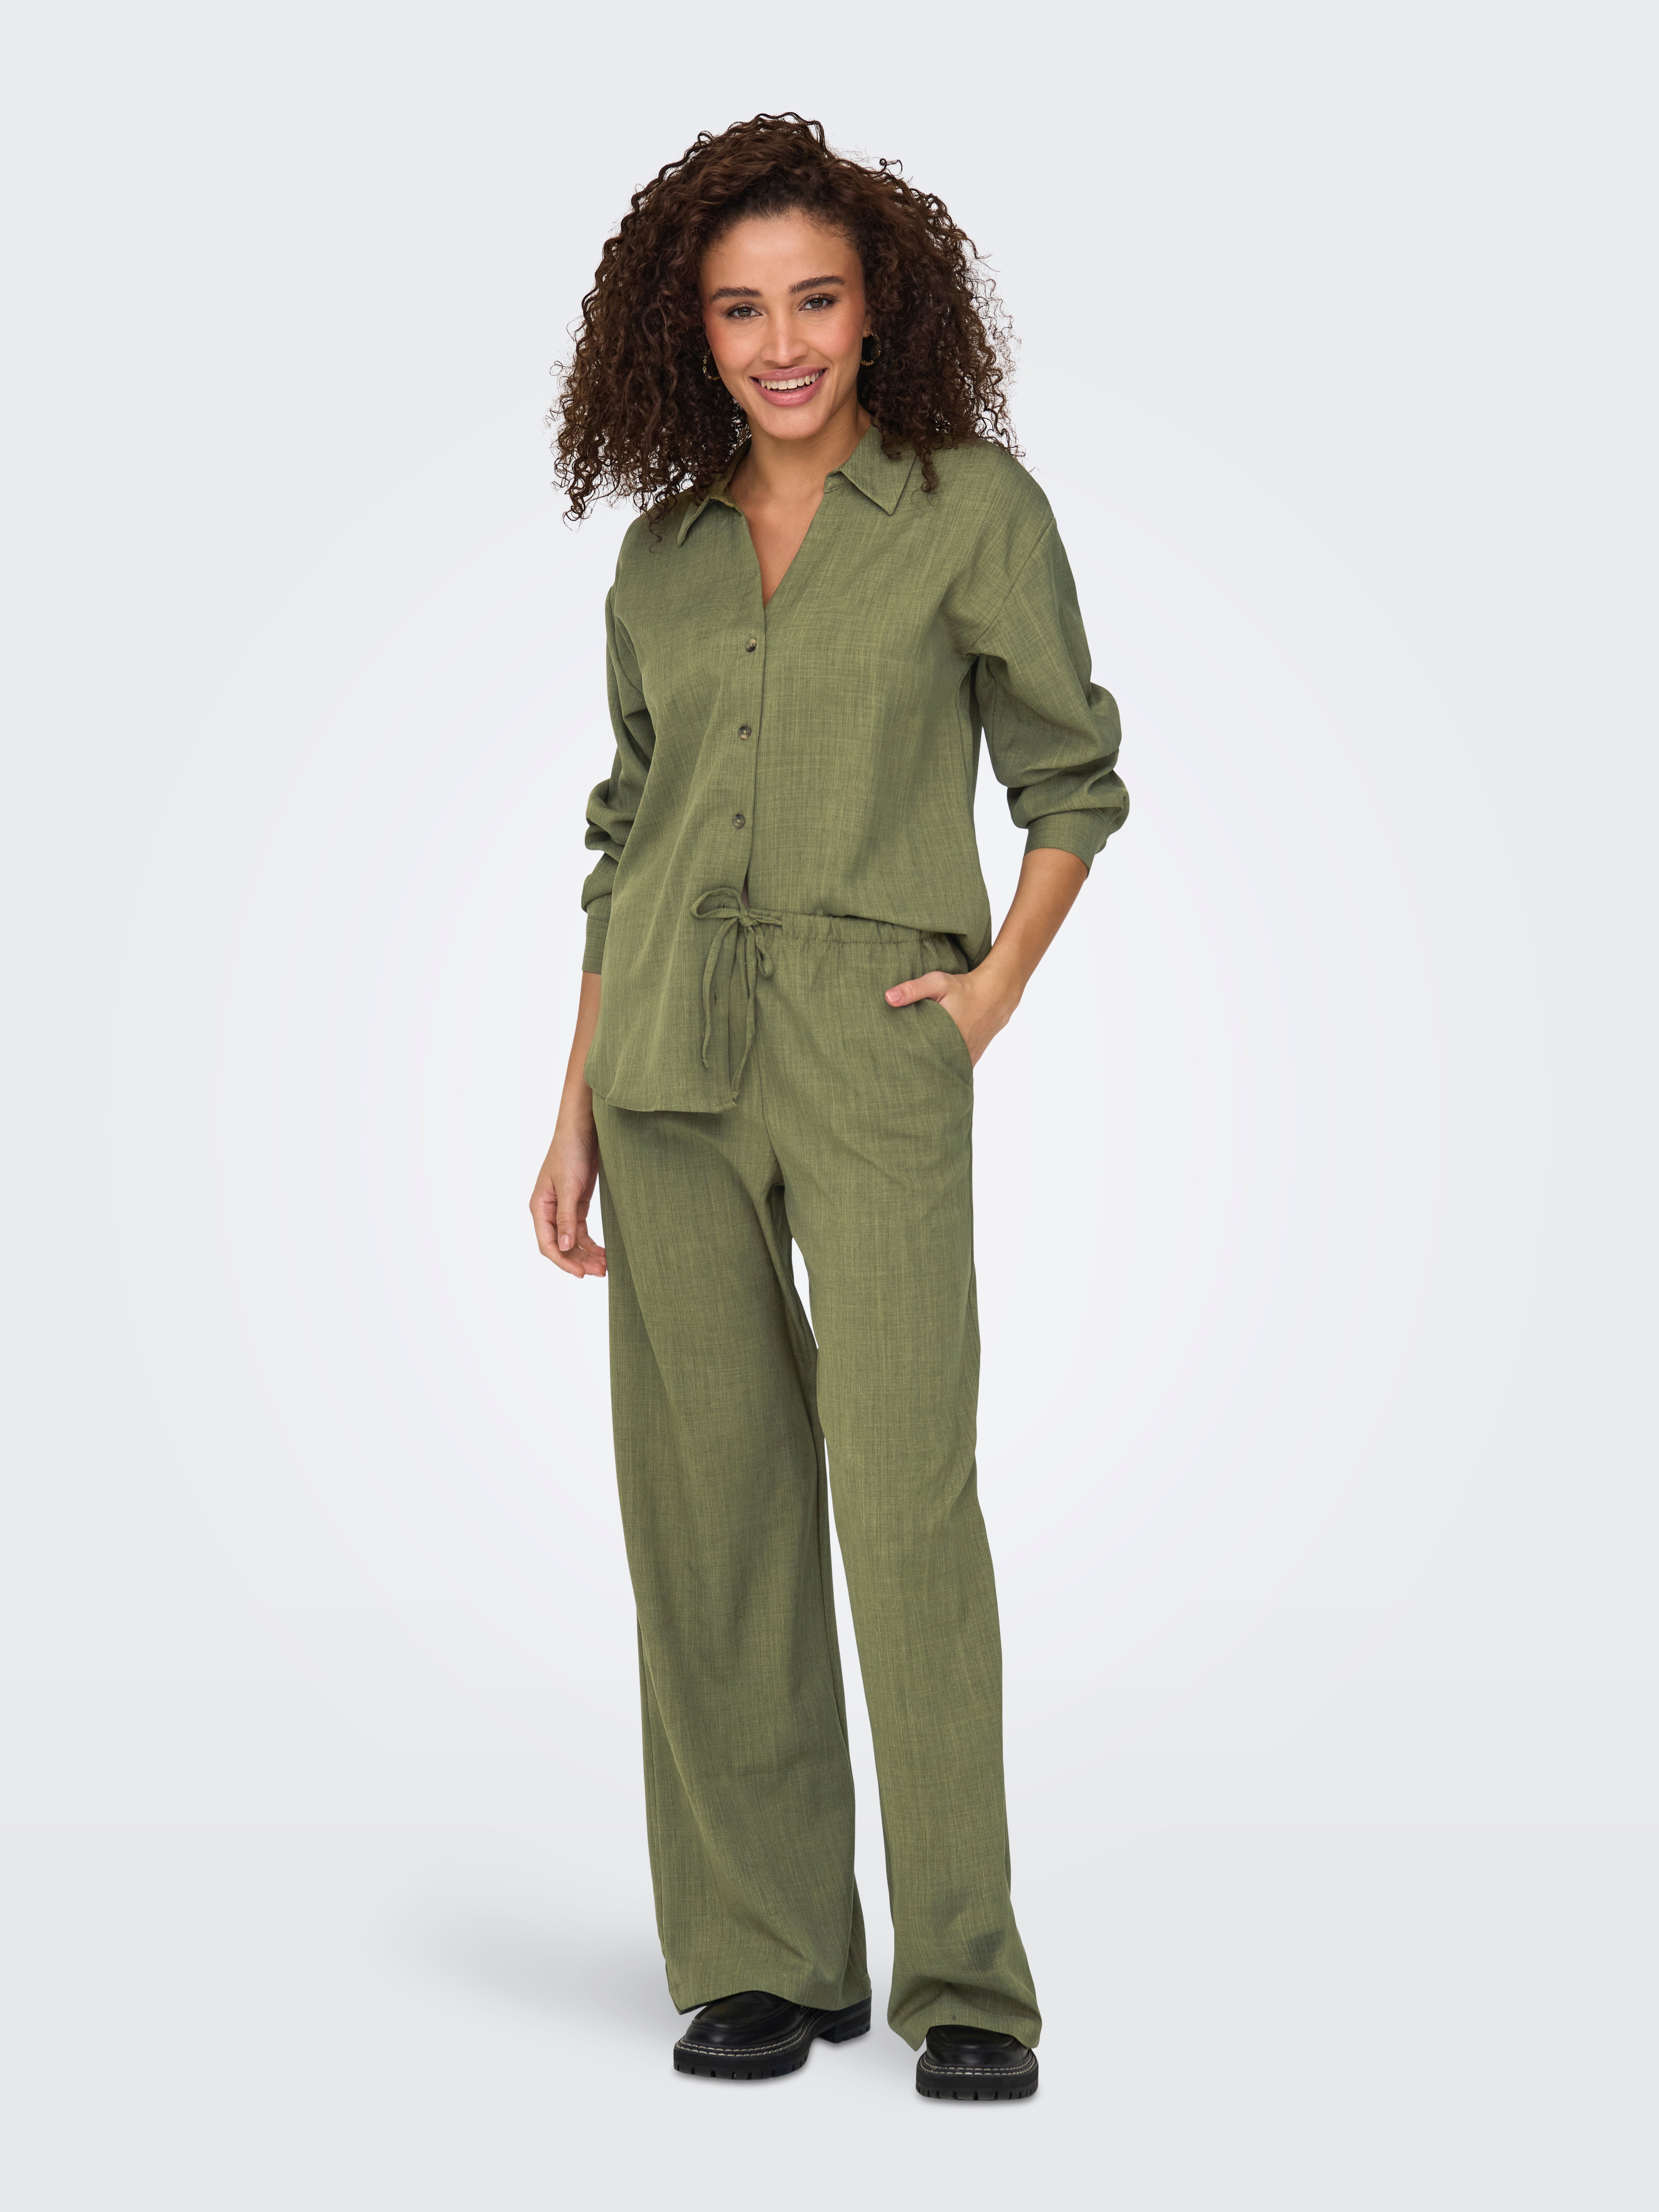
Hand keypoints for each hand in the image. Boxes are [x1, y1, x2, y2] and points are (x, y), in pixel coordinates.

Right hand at [529, 1113, 607, 1277]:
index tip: (580, 1274)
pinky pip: (581, 1230)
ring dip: (587, 1254)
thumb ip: (566, 1217)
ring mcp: (563, 1208)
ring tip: (605, 1266)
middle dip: (578, 1260)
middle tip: (600, 1272)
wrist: (582, 1130)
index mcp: (540, 1207)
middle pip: (561, 1245)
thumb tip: (564, 1247)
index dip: (563, 1261)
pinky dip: (591, 1243)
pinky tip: (604, 1252)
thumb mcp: (569, 1187)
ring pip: (572, 1240)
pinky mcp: (577, 1204)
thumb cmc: (570, 1153)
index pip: (547, 1243)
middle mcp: (549, 1211)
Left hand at [883, 963, 1018, 1065]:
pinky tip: (933, 1072)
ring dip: (932, 1071)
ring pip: (945, 1071)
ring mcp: (966, 1058)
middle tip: (899, 1073)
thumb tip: (888, 998)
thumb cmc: (964, 988)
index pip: (920, 1056)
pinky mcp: (972, 1058)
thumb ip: (912, 989)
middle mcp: (957, 1052)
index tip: (892, 1065)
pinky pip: (956, 1069)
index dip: (906, 1061)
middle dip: (916, 1070)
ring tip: (914, 1076)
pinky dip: (946, 1070)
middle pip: (932, 1067)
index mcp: (945, 1036)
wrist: (995, 994)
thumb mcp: (937, 982)